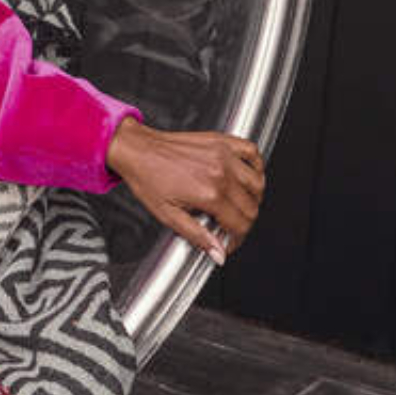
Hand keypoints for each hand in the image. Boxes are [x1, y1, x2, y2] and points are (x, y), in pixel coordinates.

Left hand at [104, 117, 263, 265]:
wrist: (137, 150)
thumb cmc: (147, 178)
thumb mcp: (168, 215)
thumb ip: (197, 236)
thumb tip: (218, 253)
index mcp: (209, 193)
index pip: (240, 224)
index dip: (237, 238)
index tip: (228, 241)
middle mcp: (221, 173)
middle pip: (252, 206)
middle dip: (244, 221)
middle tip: (230, 225)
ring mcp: (224, 155)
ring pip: (258, 183)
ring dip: (253, 197)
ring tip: (237, 204)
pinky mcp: (222, 141)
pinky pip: (252, 152)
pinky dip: (256, 165)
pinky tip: (245, 175)